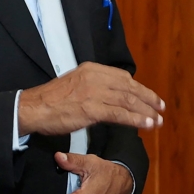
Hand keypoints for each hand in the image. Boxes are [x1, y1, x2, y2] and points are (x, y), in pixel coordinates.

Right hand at [18, 62, 163, 135]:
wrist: (33, 108)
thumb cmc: (52, 100)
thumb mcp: (76, 83)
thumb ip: (95, 86)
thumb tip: (114, 95)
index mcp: (92, 69)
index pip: (123, 77)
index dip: (140, 89)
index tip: (150, 98)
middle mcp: (95, 77)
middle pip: (130, 88)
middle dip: (148, 99)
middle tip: (161, 109)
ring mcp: (94, 92)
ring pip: (128, 101)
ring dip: (146, 112)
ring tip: (158, 121)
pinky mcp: (91, 109)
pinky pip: (120, 114)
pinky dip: (136, 120)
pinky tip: (146, 124)